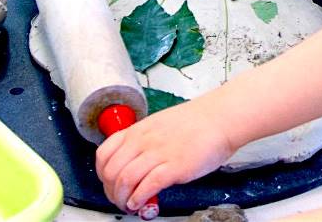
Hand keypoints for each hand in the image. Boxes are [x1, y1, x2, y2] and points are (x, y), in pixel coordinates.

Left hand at [95, 98, 233, 212]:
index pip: (104, 154)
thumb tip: (133, 161)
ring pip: (124, 180)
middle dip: (111, 192)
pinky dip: (139, 199)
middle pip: (110, 171)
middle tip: (119, 199)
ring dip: (122, 200)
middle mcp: (144, 141)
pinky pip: (146, 186)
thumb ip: (144, 141)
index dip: (102, 174)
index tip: (109, 183)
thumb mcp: (160, 125)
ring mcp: (158, 153)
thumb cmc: (195, 122)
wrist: (219, 118)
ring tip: (130, 204)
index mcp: (139, 130)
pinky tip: (141, 203)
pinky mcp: (174, 166)